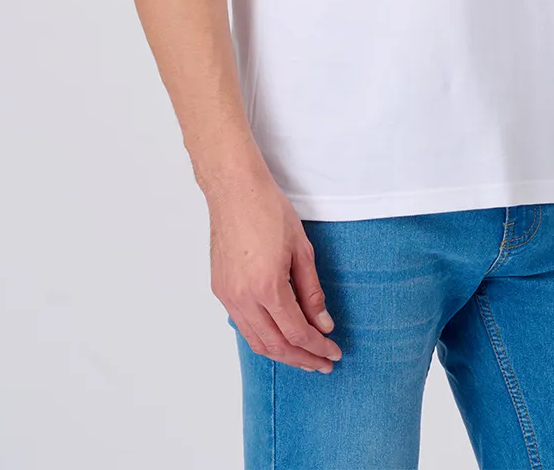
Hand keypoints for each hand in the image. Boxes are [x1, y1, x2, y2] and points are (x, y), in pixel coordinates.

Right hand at [208, 172, 342, 370]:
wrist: (234, 190)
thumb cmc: (270, 211)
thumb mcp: (301, 249)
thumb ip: (312, 292)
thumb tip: (323, 324)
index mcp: (267, 286)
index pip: (296, 332)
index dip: (317, 348)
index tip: (333, 353)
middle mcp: (243, 298)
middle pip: (275, 345)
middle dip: (302, 359)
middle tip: (323, 364)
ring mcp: (228, 296)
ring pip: (255, 341)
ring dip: (281, 353)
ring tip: (304, 356)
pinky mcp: (220, 290)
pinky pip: (242, 325)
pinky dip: (263, 337)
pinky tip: (279, 336)